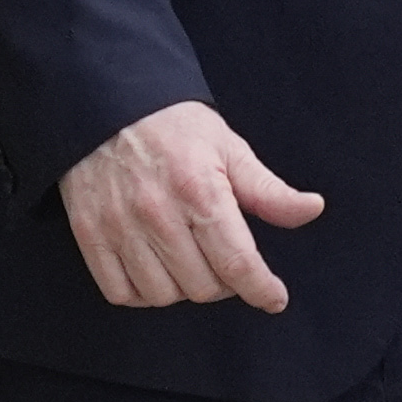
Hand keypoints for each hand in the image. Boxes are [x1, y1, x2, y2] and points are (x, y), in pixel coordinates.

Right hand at [59, 100, 324, 314]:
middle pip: (203, 287)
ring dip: (184, 288)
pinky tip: (156, 271)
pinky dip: (143, 294)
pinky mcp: (89, 234)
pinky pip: (121, 293)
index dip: (261, 289)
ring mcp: (118, 226)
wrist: (107, 103)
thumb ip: (269, 190)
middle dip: (225, 283)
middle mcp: (157, 213)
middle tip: (226, 261)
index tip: (274, 298)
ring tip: (191, 262)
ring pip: (163, 295)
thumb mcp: (230, 149)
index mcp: (200, 190)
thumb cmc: (175, 128)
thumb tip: (312, 209)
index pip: (236, 262)